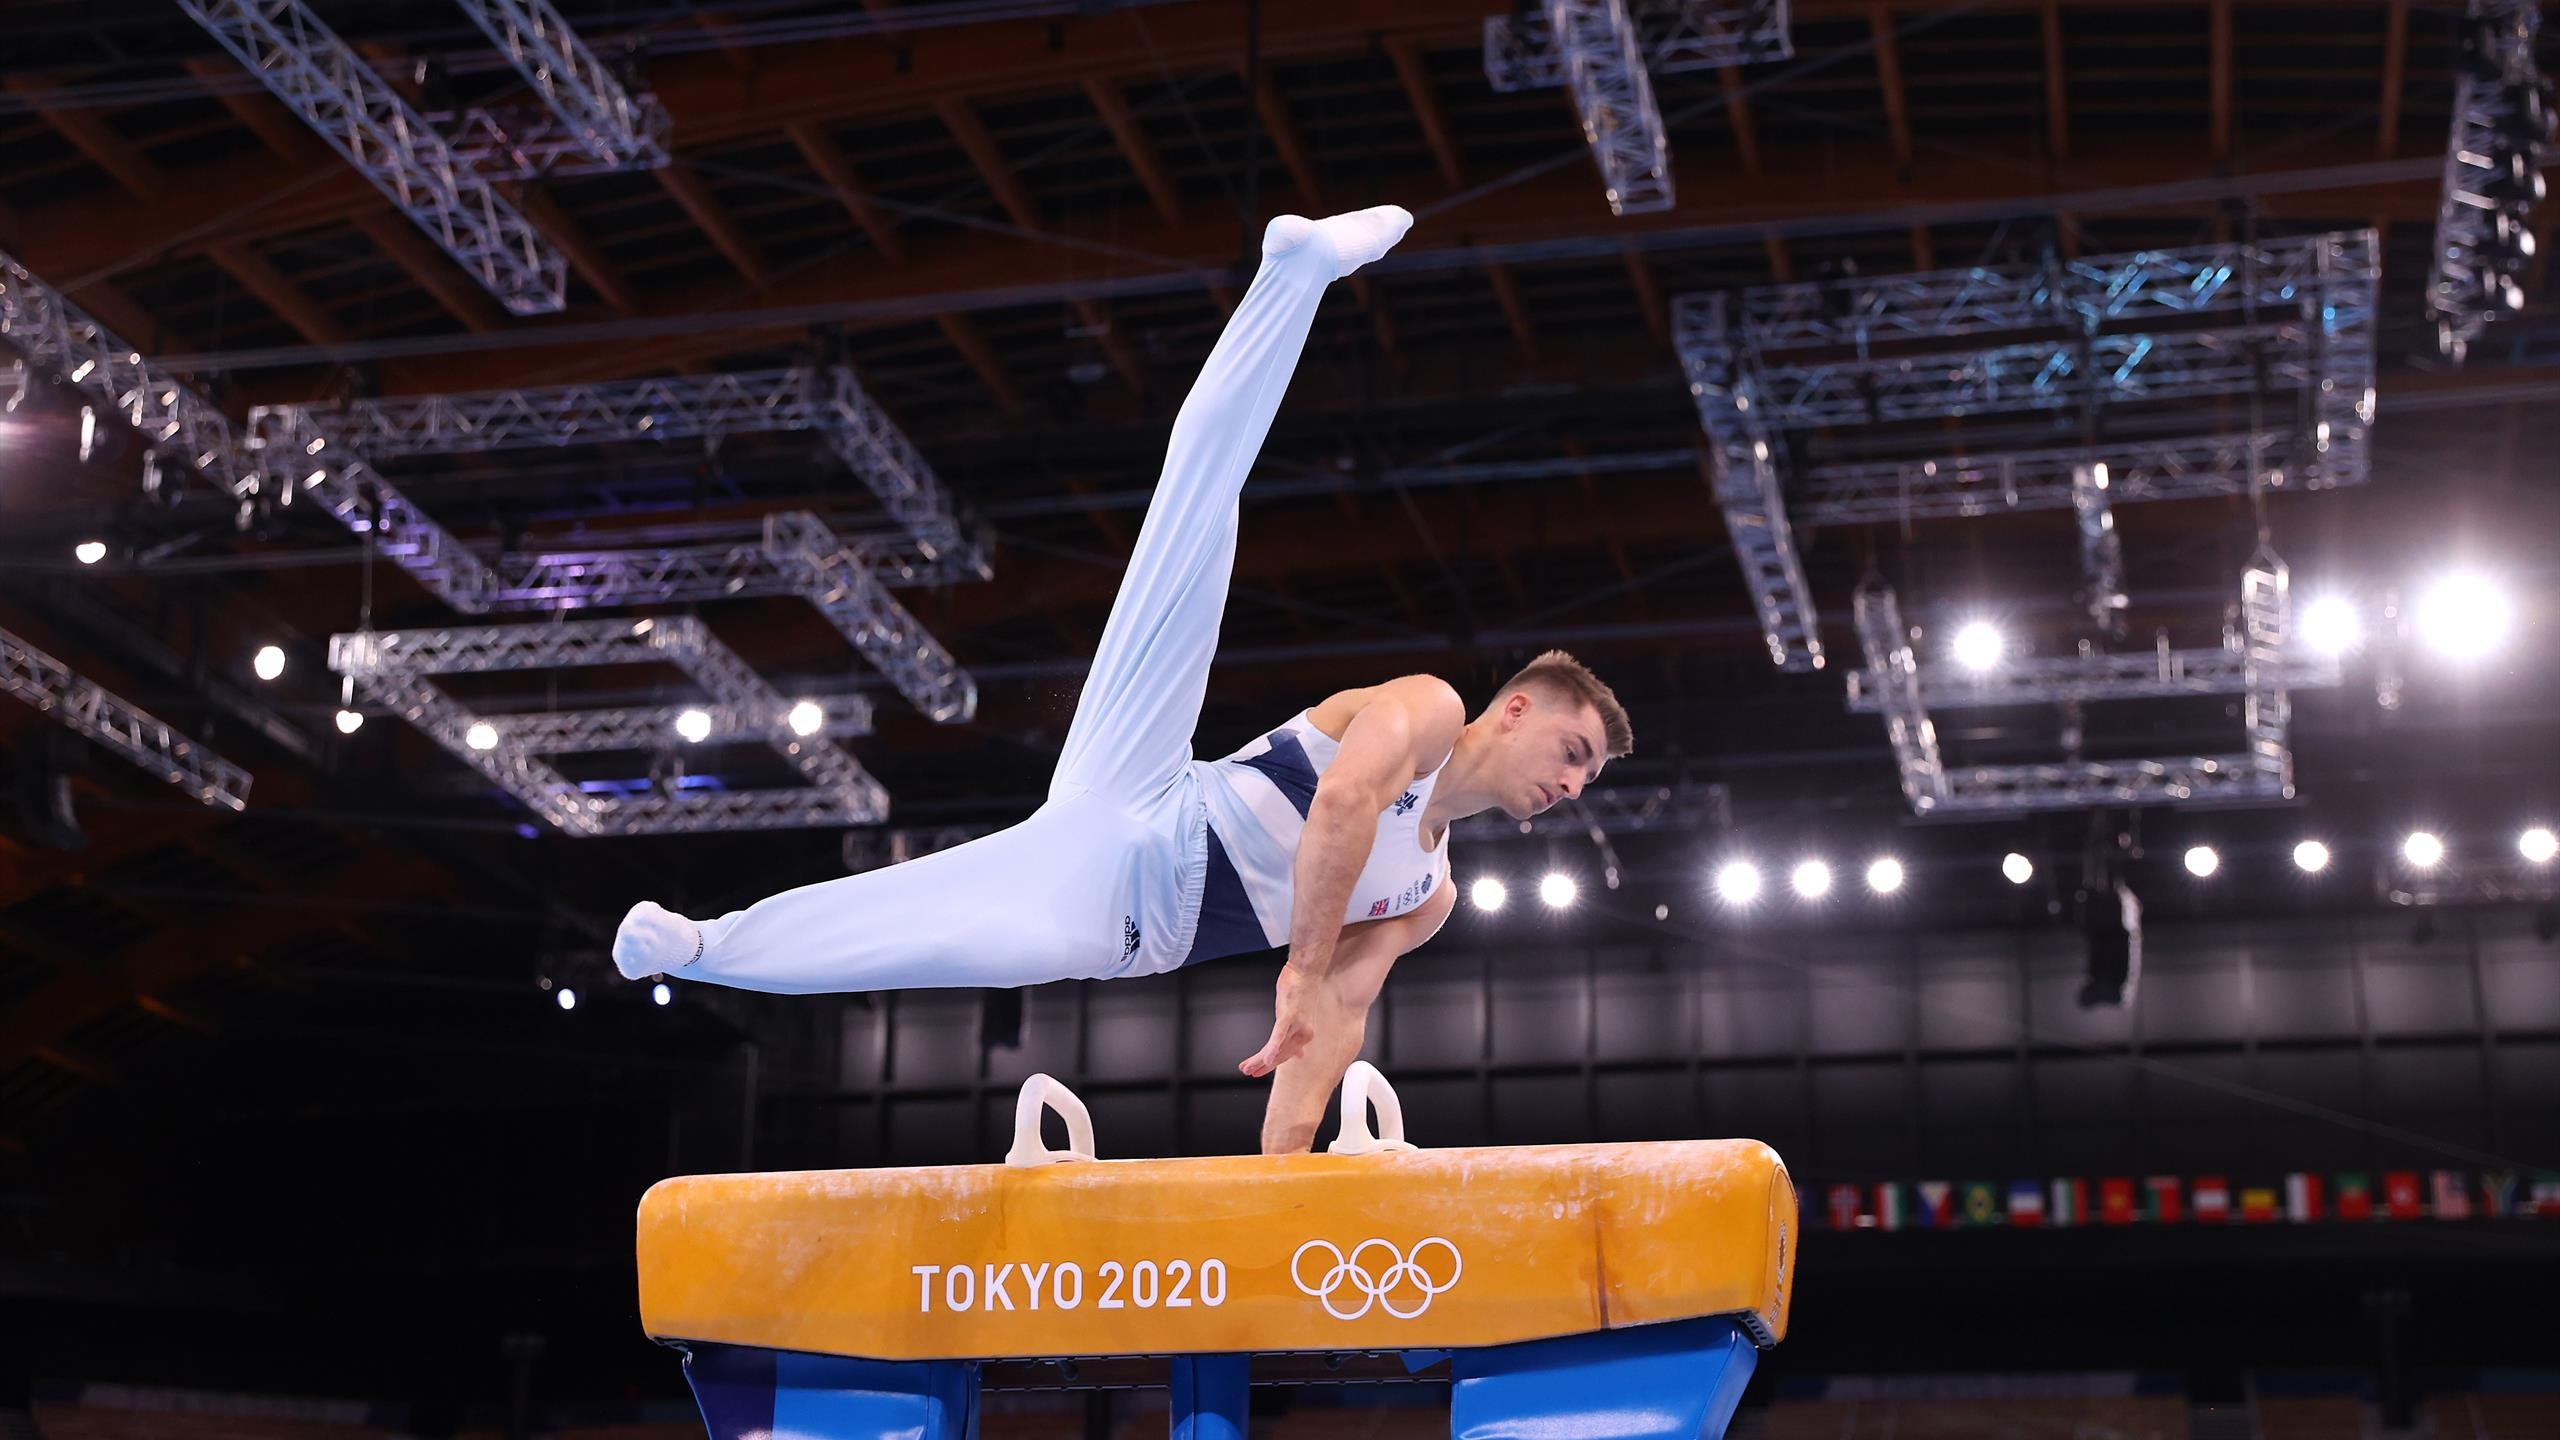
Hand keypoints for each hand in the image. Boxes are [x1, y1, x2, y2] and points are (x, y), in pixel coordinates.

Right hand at [1240, 962, 1320, 1076]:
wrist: (1306, 971)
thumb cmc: (1300, 990)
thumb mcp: (1297, 1017)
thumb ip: (1295, 1037)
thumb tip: (1300, 1056)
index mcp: (1304, 1035)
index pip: (1284, 1055)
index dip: (1270, 1065)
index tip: (1257, 1071)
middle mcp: (1303, 1033)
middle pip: (1280, 1055)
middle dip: (1262, 1065)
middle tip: (1247, 1072)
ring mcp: (1297, 1025)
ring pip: (1277, 1048)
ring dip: (1261, 1060)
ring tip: (1248, 1067)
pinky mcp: (1290, 1015)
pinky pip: (1279, 1035)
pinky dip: (1273, 1048)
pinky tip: (1266, 1058)